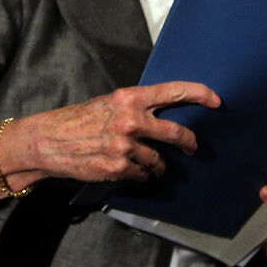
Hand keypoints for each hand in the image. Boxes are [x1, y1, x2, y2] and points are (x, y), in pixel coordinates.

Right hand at [0, 81, 221, 199]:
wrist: (49, 141)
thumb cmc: (80, 120)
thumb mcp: (110, 103)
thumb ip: (137, 107)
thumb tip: (167, 114)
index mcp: (130, 97)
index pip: (174, 91)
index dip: (200, 95)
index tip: (217, 101)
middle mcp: (130, 120)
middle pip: (175, 133)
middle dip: (188, 142)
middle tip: (193, 147)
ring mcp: (125, 146)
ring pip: (159, 160)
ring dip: (160, 165)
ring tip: (153, 164)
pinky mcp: (118, 167)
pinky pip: (143, 174)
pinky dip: (142, 174)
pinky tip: (132, 170)